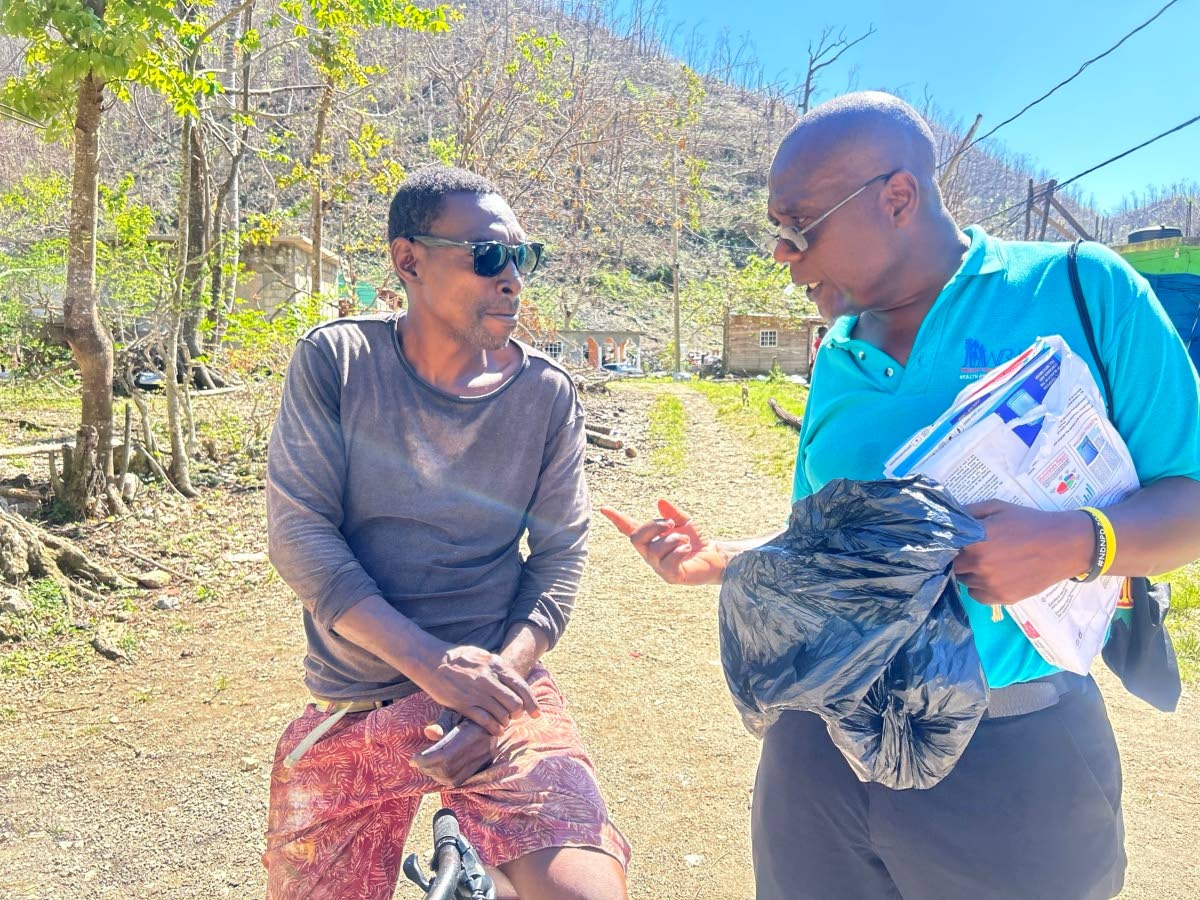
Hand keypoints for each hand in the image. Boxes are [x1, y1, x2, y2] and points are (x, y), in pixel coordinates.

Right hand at [411, 644, 538, 735]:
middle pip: (515, 703)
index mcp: (495, 664)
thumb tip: (512, 678)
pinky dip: (494, 728)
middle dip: (517, 713)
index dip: (532, 702)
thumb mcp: (482, 655)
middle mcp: (489, 679)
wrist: (431, 660)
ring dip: (505, 721)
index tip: (536, 713)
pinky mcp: (464, 704)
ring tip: (502, 722)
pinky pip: (486, 721)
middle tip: (514, 716)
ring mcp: (476, 692)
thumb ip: (497, 667)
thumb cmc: (457, 657)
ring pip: (502, 714)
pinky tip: (494, 729)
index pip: (521, 686)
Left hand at [414, 710, 496, 786]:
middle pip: (448, 769)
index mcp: (474, 734)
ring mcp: (483, 761)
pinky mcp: (482, 767)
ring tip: (425, 765)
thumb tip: (429, 733)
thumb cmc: (469, 712)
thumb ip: (442, 722)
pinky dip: (443, 778)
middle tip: (417, 761)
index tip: (414, 759)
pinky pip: (459, 780)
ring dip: (434, 774)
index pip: (446, 756)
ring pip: (453, 778)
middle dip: (428, 767)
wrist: (492, 717)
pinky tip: (437, 769)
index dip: (427, 759)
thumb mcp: (456, 711)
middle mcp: (481, 750)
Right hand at [600, 499, 726, 585]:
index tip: (604, 508)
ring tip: (686, 540)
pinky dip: (680, 551)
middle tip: (671, 523)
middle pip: (637, 538)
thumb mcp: (684, 521)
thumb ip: (672, 512)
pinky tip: (687, 549)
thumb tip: (660, 500)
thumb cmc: (696, 540)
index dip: (616, 519)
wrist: (714, 557)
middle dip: (653, 526)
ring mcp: (659, 567)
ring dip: (674, 539)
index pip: (629, 529)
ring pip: (656, 549)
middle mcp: (650, 554)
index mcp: (650, 539)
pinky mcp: (671, 577)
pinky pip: (669, 562)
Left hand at [953, 500, 1093, 604]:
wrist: (1065, 545)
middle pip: (954, 565)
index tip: (957, 542)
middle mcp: (979, 564)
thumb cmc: (1029, 523)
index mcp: (975, 540)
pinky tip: (993, 577)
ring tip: (988, 563)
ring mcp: (991, 584)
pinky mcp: (1003, 598)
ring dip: (970, 573)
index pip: (946, 547)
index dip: (949, 544)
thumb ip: (968, 512)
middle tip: (974, 551)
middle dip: (960, 558)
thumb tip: (946, 519)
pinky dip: (980, 588)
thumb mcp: (997, 507)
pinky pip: (977, 596)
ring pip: (964, 581)